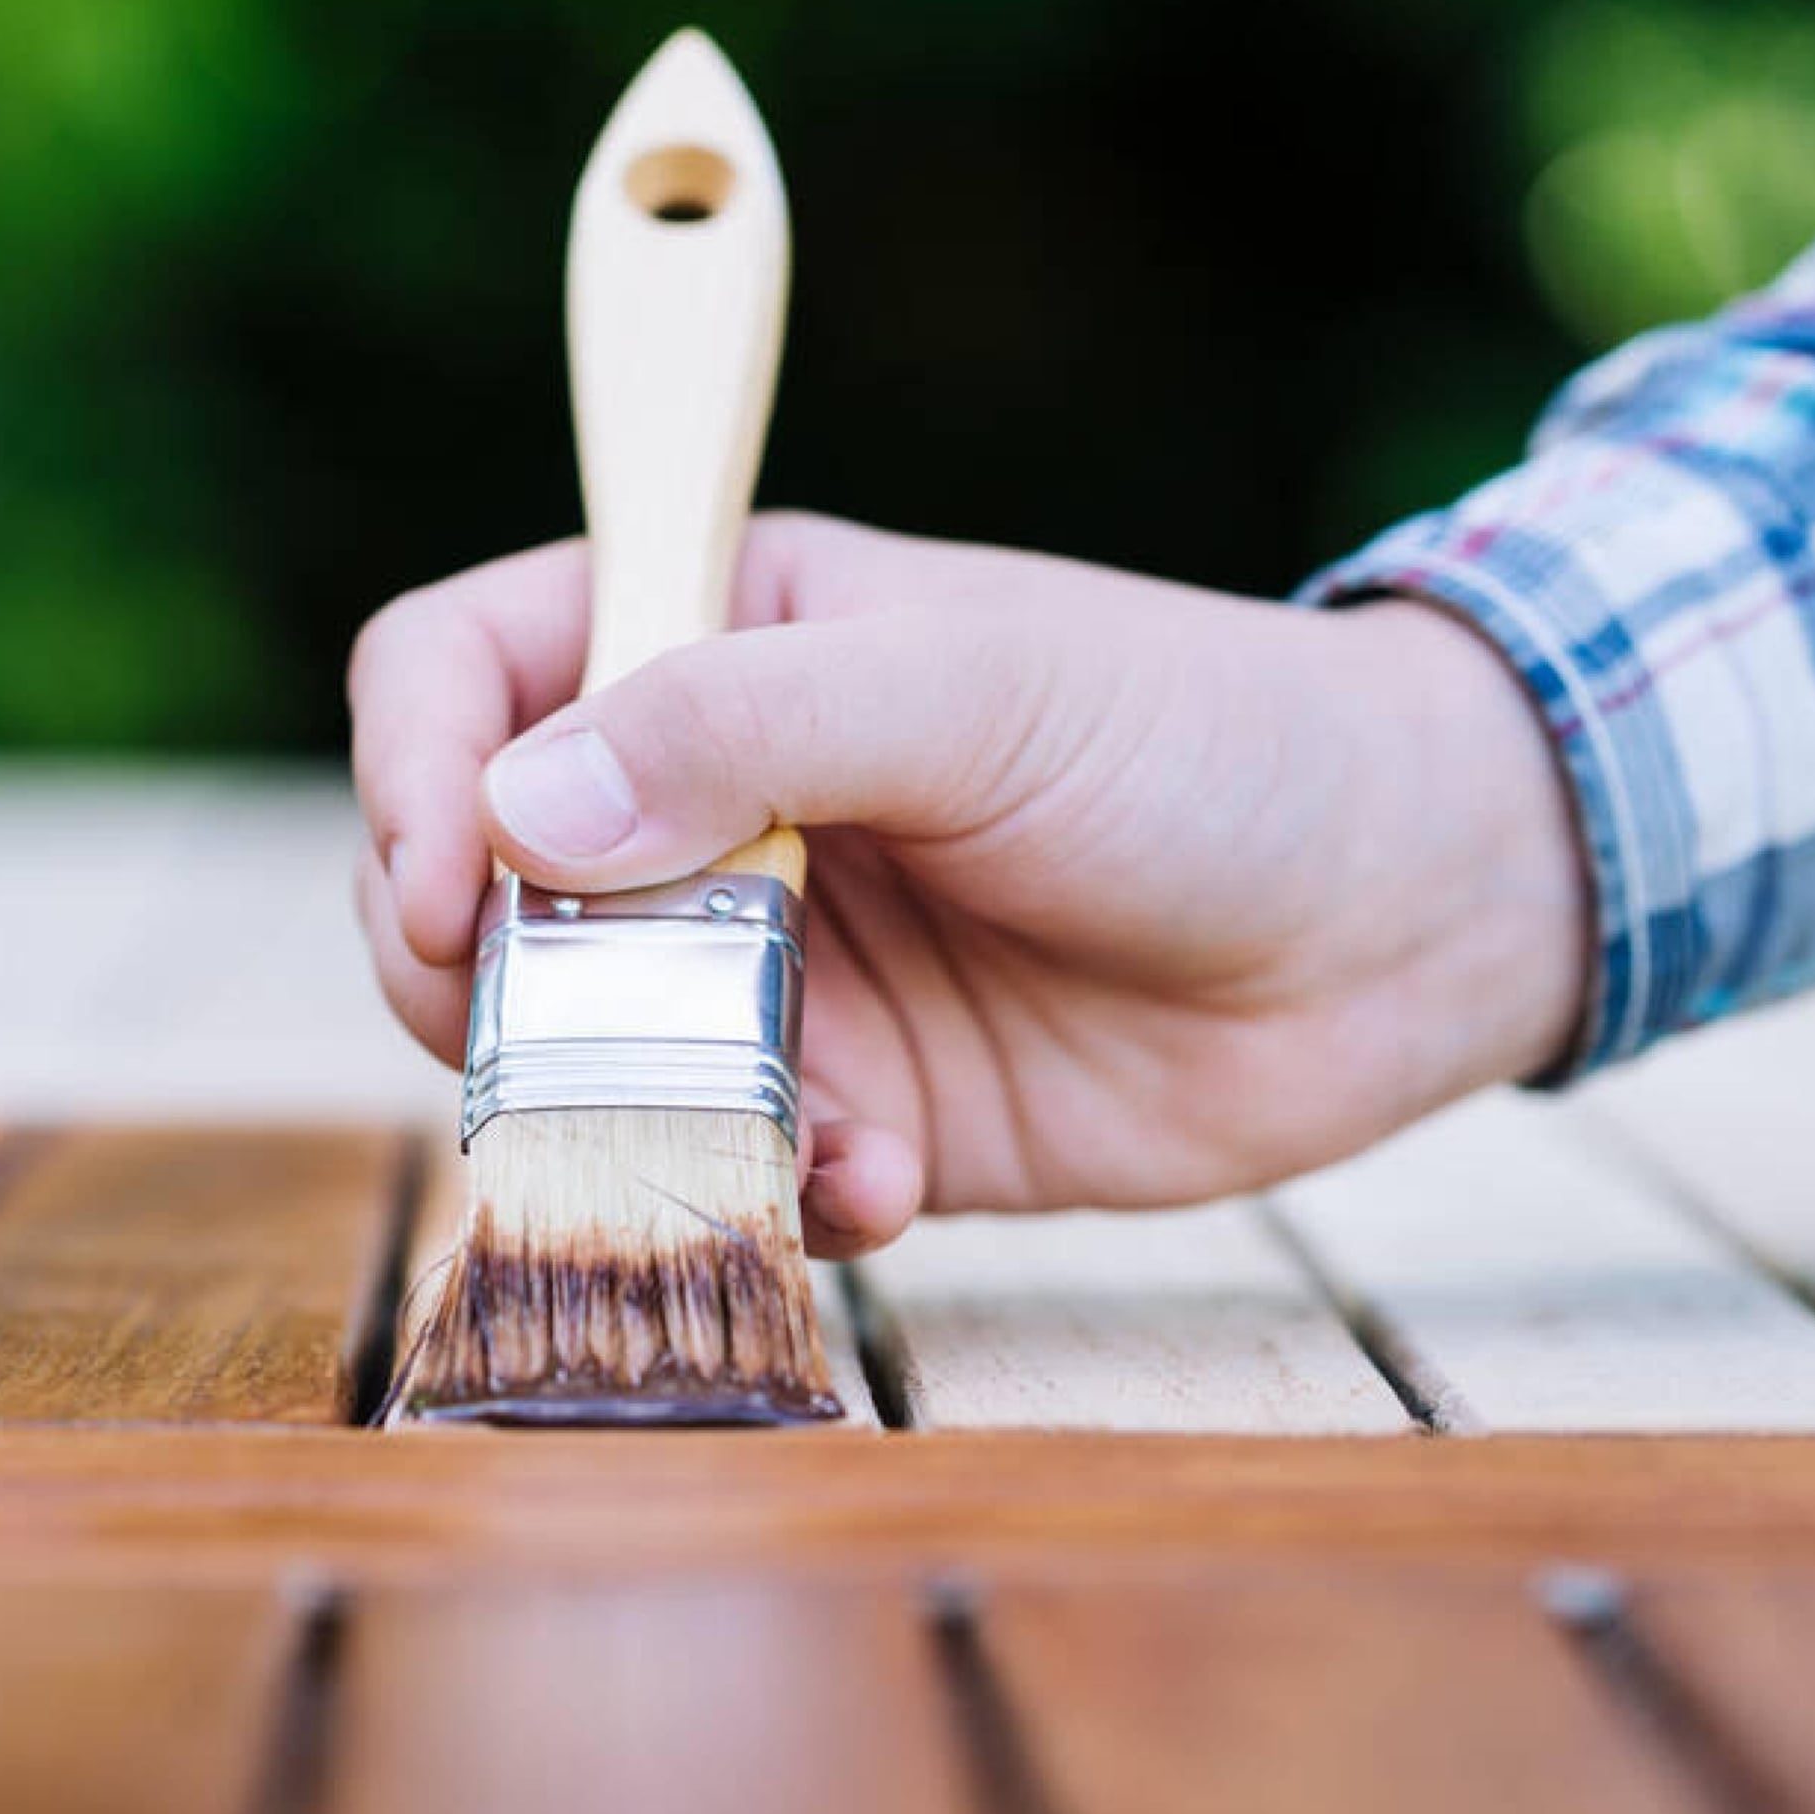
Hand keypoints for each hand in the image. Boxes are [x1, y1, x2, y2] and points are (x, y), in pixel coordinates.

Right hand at [349, 512, 1587, 1254]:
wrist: (1402, 921)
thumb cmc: (1206, 737)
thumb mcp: (976, 690)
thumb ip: (745, 727)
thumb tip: (515, 810)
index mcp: (714, 628)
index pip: (462, 666)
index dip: (411, 767)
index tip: (437, 883)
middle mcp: (711, 793)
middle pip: (473, 884)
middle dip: (497, 978)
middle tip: (566, 1039)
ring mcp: (770, 954)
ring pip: (578, 1046)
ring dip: (639, 1102)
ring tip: (784, 1116)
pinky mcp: (846, 1095)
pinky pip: (723, 1159)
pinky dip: (773, 1185)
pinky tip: (882, 1174)